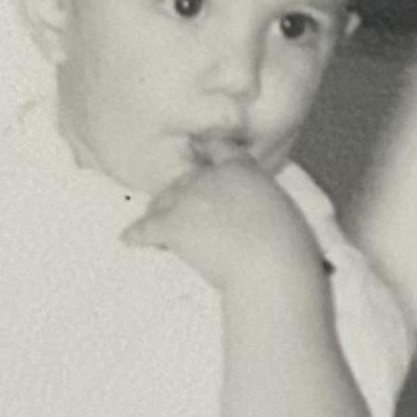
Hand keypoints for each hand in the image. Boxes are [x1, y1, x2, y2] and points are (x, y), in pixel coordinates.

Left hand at [122, 152, 321, 295]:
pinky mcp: (174, 223)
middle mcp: (214, 177)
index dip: (211, 157)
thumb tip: (265, 225)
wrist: (271, 265)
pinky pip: (147, 228)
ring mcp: (191, 198)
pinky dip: (136, 235)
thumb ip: (267, 210)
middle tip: (175, 205)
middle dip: (180, 192)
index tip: (204, 158)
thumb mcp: (285, 215)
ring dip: (159, 212)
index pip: (221, 151)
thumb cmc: (289, 249)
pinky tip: (127, 239)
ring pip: (164, 200)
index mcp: (245, 170)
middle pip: (186, 178)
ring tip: (153, 222)